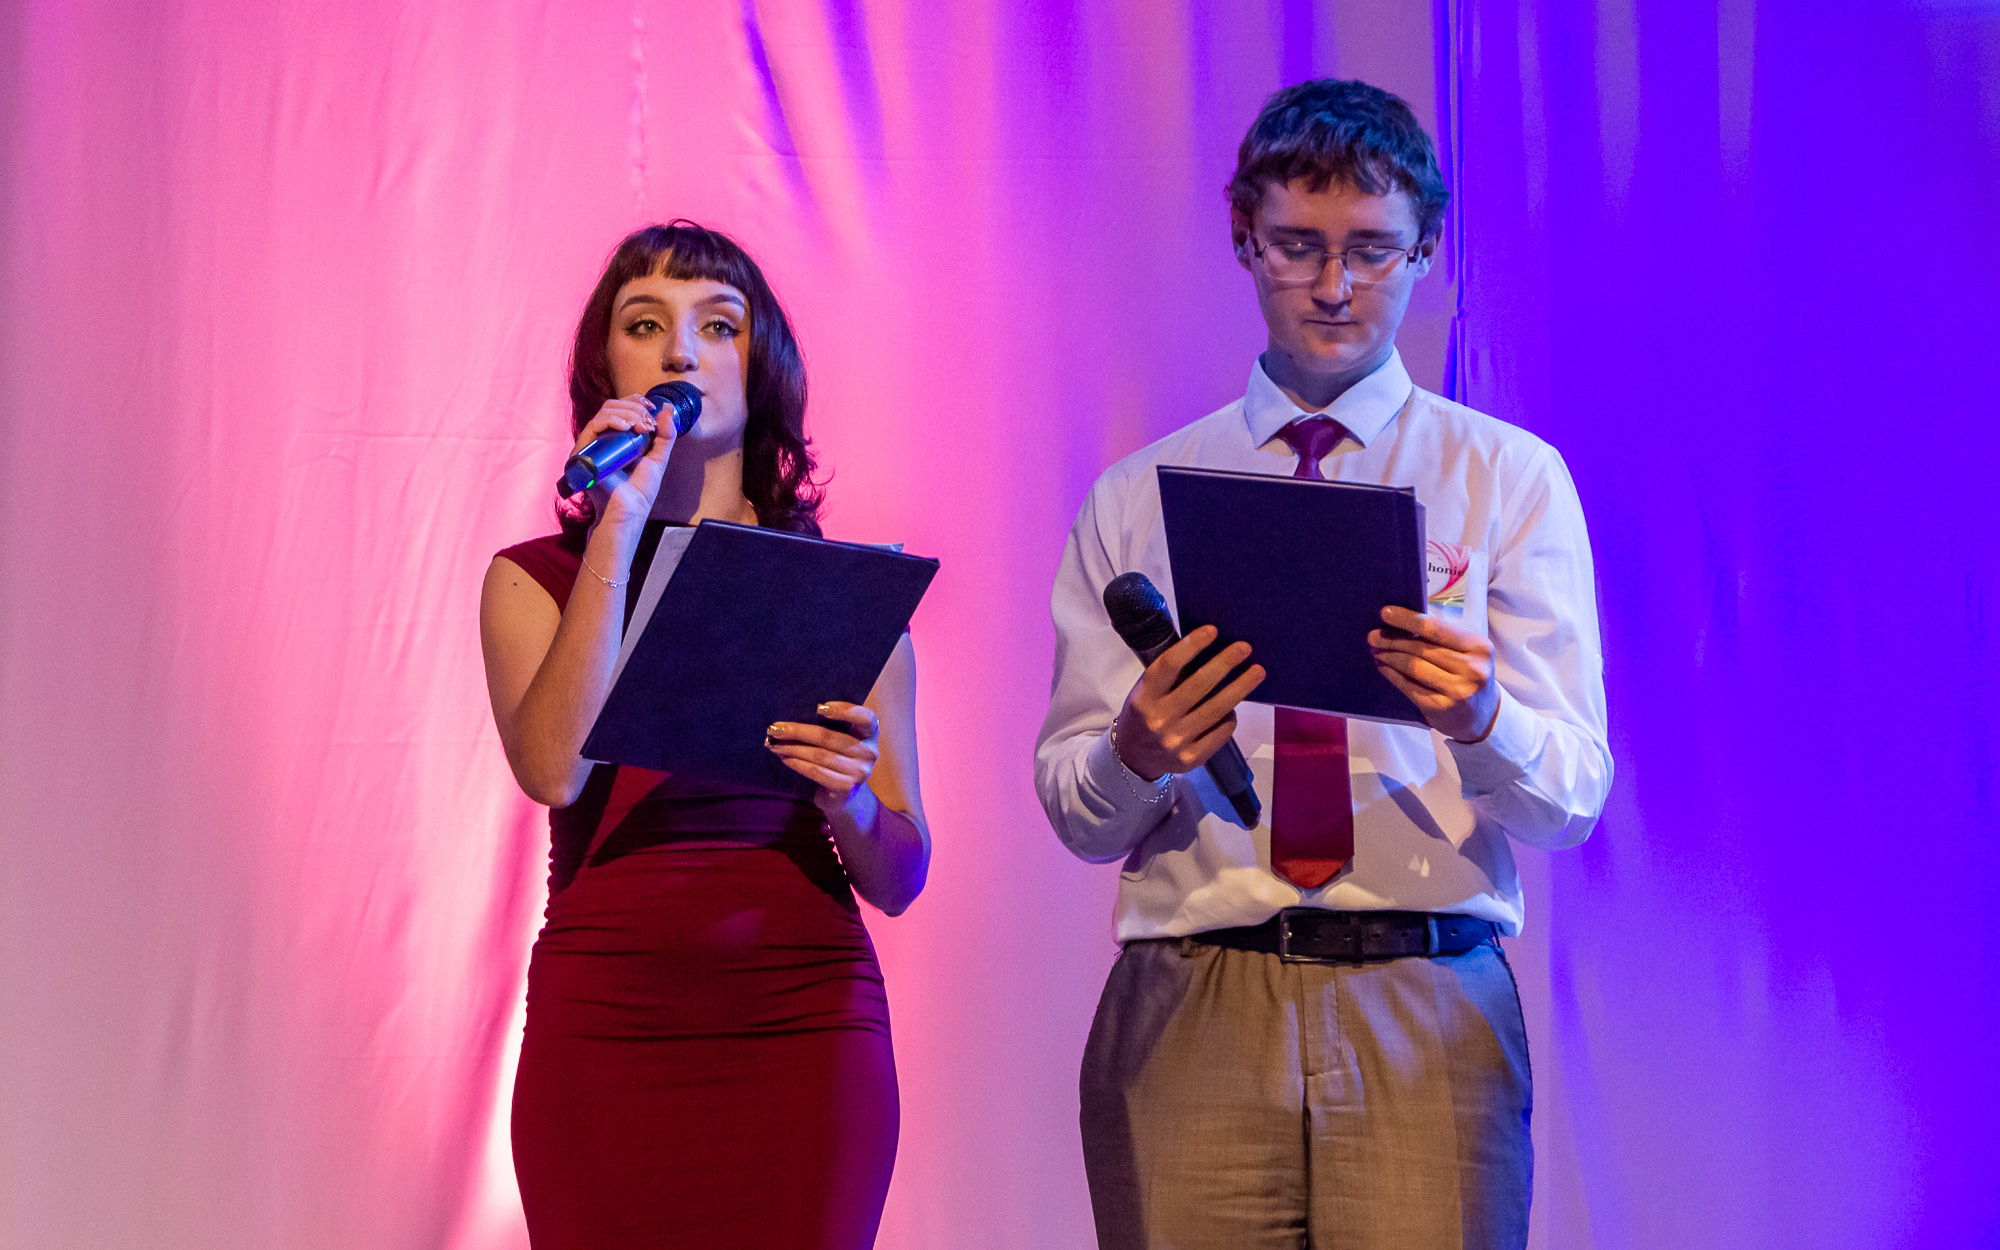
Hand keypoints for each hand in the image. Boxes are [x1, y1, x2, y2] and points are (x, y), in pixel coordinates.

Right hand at [574, 395, 676, 527]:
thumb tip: (667, 408)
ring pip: (603, 413)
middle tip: (648, 424)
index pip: (620, 409)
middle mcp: (601, 439)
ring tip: (641, 427)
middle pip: (611, 407)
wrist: (627, 511)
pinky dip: (611, 420)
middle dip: (634, 409)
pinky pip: (593, 426)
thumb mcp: (658, 458)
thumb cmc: (639, 491)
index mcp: (616, 439)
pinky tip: (626, 427)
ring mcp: (591, 445)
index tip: (651, 406)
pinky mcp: (582, 452)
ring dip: (627, 414)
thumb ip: (665, 434)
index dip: (634, 402)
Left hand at [767, 702, 879, 813]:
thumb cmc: (838, 758)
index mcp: (870, 733)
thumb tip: (791, 715)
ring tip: (775, 744)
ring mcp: (859, 772)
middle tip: (776, 728)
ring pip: (819, 755)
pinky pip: (816, 772)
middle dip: (799, 732)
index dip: (845, 710)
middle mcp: (869, 752)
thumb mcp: (841, 740)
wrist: (844, 796)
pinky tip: (785, 759)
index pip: (865, 717)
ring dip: (793, 749)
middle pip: (829, 738)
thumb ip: (830, 726)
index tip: (820, 707)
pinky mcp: (845, 788)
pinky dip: (797, 764)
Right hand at [1113, 625, 1266, 780]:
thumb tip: (1207, 649)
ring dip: (1240, 688)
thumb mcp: (1145, 692)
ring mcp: (1175, 741)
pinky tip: (1233, 708)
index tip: (1212, 631)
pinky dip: (1230, 718)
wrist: (1134, 759)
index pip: (1169, 665)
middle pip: (1199, 684)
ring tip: (1257, 672)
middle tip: (1244, 648)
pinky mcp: (1191, 758)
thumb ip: (1170, 675)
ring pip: (1216, 709)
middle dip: (1225, 663)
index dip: (1191, 645)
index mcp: (1144, 696)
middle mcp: (1158, 719)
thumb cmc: (1145, 715)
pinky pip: (1220, 732)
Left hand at [1368, 605, 1497, 742]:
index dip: (1407, 620)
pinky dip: (1393, 675)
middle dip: (1392, 640)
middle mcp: (1472, 669)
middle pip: (1421, 648)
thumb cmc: (1470, 675)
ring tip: (1377, 651)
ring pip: (1413, 667)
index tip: (1385, 613)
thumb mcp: (1468, 652)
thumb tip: (1401, 623)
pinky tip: (1384, 668)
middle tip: (1373, 636)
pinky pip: (1409, 687)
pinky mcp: (1442, 708)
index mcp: (1479, 647)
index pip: (1436, 629)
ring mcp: (1458, 691)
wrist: (1484, 715)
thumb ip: (1442, 637)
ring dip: (1390, 657)